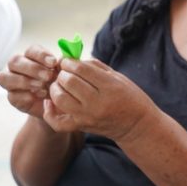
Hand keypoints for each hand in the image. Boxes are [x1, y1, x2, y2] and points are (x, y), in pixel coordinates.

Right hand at [0, 45, 58, 117]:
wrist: (57, 106)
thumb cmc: (59, 84)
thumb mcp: (63, 74)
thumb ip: (63, 65)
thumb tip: (65, 56)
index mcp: (31, 57)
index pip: (31, 50)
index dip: (41, 55)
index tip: (53, 62)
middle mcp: (17, 67)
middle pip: (14, 61)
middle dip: (32, 68)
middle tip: (48, 76)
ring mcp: (11, 82)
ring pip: (6, 77)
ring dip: (25, 81)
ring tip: (42, 86)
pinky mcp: (12, 98)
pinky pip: (12, 95)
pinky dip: (26, 95)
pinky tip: (38, 96)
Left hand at [44, 58, 158, 140]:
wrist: (137, 125)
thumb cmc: (130, 97)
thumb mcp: (118, 77)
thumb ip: (96, 67)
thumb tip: (74, 59)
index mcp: (109, 86)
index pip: (81, 69)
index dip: (70, 62)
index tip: (67, 60)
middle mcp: (97, 102)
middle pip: (69, 82)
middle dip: (62, 73)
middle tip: (64, 72)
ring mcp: (88, 116)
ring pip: (60, 98)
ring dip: (56, 88)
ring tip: (60, 84)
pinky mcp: (82, 127)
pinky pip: (58, 122)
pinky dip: (50, 112)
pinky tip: (49, 102)